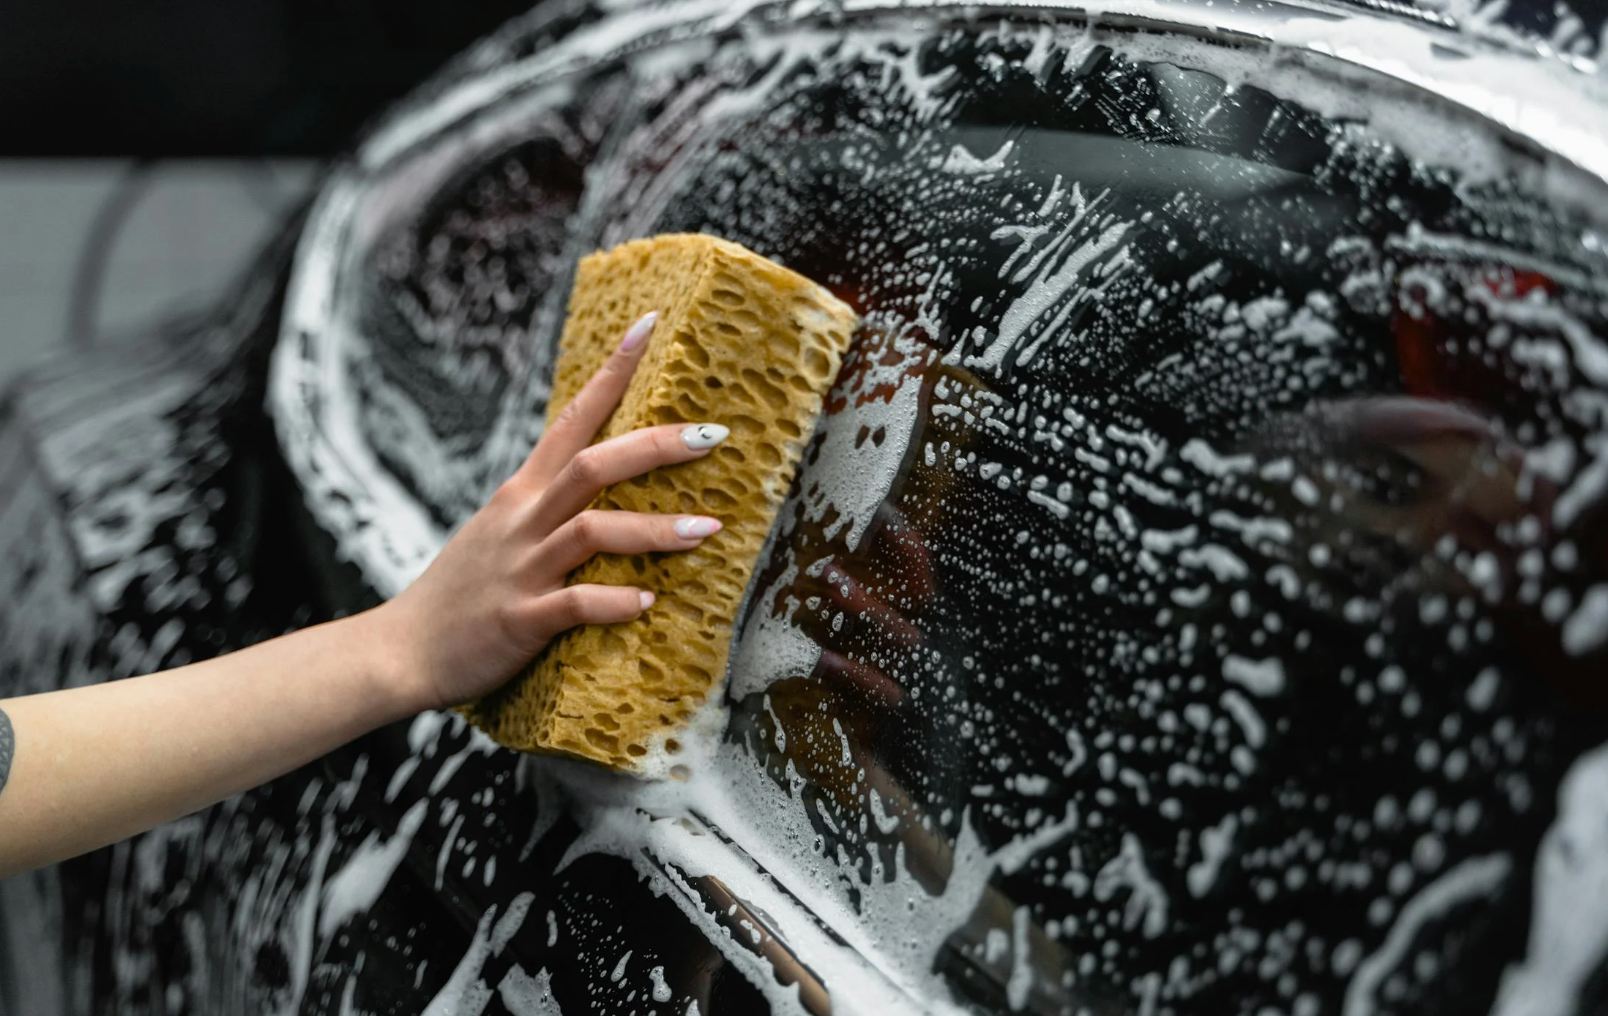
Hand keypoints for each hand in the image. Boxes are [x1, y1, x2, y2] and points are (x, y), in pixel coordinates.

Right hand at [369, 312, 729, 711]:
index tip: (650, 325)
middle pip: (592, 466)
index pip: (572, 419)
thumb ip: (547, 504)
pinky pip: (574, 604)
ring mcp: (521, 569)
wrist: (401, 650)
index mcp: (521, 493)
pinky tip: (647, 603)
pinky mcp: (520, 619)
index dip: (612, 373)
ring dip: (654, 529)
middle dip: (655, 447)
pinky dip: (613, 601)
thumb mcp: (501, 531)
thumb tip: (601, 481)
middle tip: (712, 435)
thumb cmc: (463, 593)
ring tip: (708, 530)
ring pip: (592, 532)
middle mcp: (522, 521)